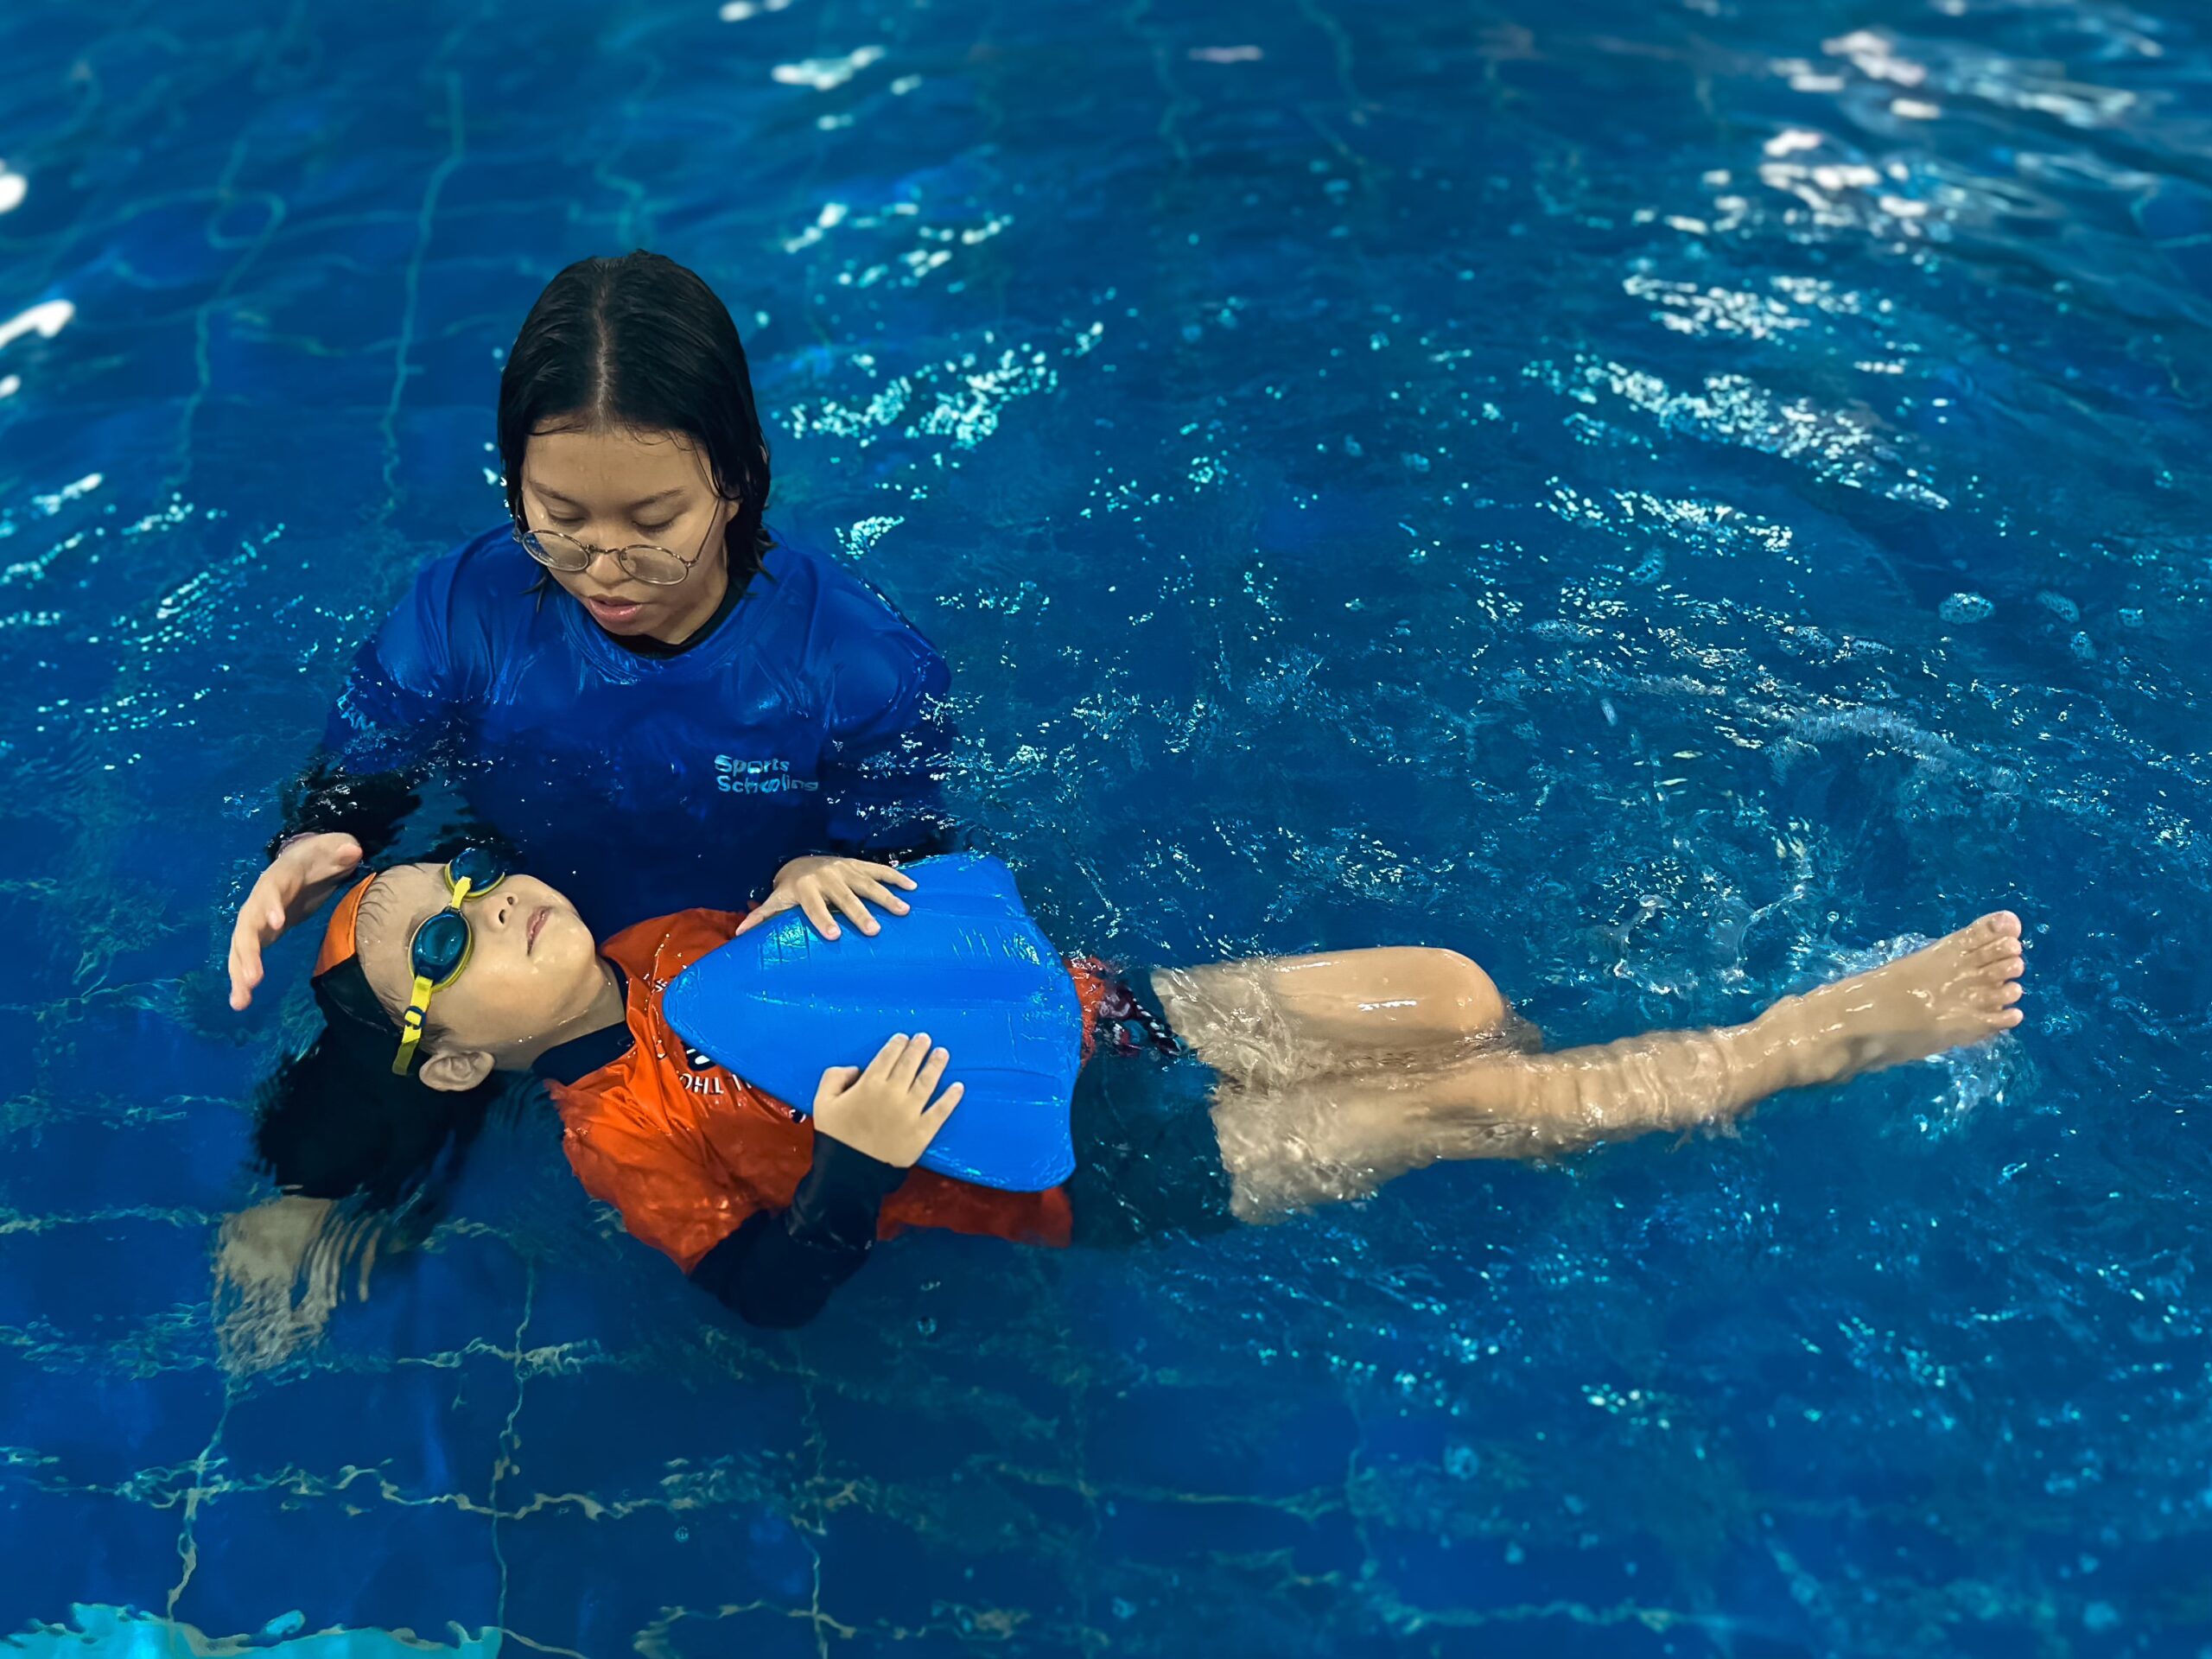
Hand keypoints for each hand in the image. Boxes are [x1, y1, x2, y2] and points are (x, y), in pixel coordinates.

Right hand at [227, 832, 364, 1009]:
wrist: (303, 861)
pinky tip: (239, 1001)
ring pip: (241, 946)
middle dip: (249, 951)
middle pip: (248, 925)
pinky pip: (245, 957)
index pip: (272, 890)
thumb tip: (353, 851)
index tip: (277, 925)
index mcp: (280, 877)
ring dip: (239, 972)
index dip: (271, 905)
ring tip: (240, 1000)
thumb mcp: (334, 847)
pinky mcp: (260, 935)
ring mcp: (256, 919)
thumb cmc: (321, 855)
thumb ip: (341, 849)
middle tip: (254, 979)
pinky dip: (241, 978)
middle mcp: (260, 899)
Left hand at [733, 855, 916, 941]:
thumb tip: (741, 934)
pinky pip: (879, 870)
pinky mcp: (859, 865)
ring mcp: (845, 869)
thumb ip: (763, 916)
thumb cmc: (790, 888)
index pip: (815, 907)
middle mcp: (827, 877)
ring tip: (903, 910)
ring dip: (886, 896)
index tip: (835, 936)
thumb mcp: (777, 900)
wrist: (802, 860)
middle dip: (859, 913)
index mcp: (806, 889)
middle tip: (873, 930)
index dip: (823, 920)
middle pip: (845, 897)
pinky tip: (913, 888)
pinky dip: (896, 877)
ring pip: (867, 883)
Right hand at [810, 1033, 962, 1167]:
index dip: (897, 1044)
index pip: (887, 1056)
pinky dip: (951, 1098)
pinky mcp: (923, 1131)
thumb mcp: (822, 1102)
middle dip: (918, 1048)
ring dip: (936, 1065)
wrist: (850, 1173)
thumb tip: (856, 1069)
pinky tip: (959, 1087)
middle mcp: (893, 1094)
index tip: (903, 1037)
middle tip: (925, 1038)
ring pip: (927, 1082)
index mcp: (869, 1085)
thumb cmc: (835, 1136)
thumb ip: (835, 1077)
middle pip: (909, 1064)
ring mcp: (910, 1112)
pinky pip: (941, 1111)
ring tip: (943, 1053)